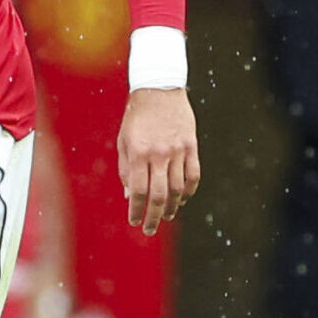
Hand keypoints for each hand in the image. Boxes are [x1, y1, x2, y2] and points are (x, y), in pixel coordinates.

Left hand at [118, 88, 199, 234]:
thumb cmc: (136, 116)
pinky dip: (188, 191)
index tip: (134, 221)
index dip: (136, 210)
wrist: (158, 88)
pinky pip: (193, 175)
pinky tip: (181, 200)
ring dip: (171, 206)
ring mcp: (178, 150)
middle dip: (153, 216)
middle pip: (158, 195)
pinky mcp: (191, 145)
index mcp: (139, 152)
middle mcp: (159, 153)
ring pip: (177, 188)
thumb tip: (130, 196)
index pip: (138, 190)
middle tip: (149, 229)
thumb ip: (126, 169)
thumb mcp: (124, 141)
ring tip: (165, 216)